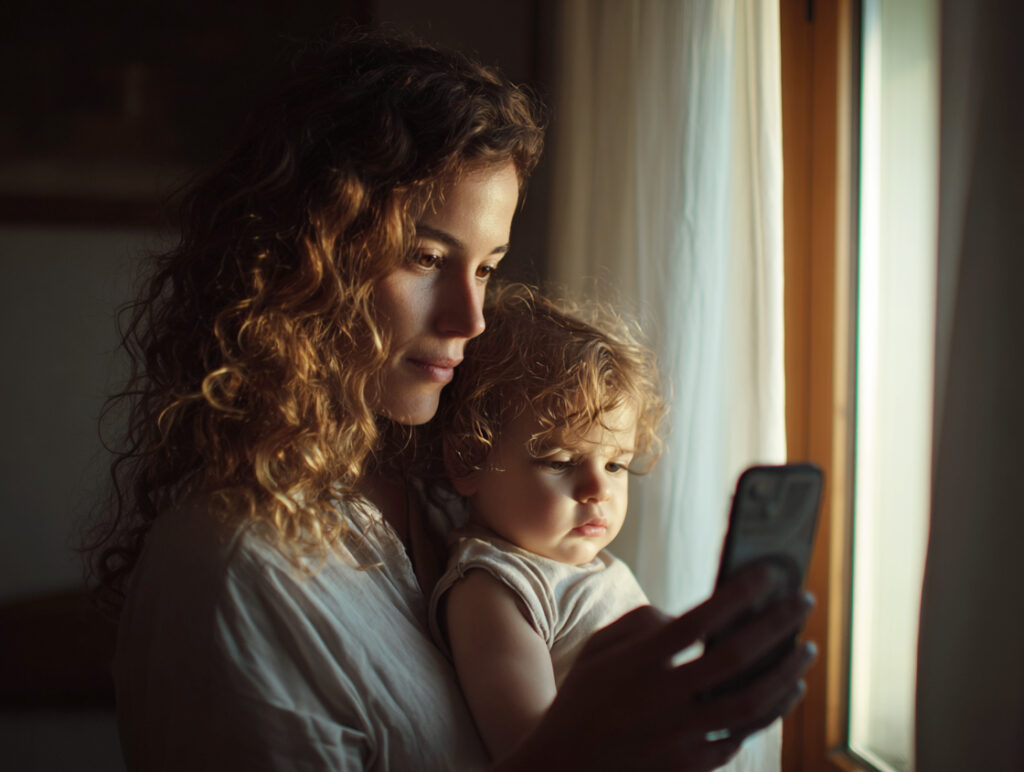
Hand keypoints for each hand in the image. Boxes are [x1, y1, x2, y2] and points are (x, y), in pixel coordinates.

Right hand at [496, 561, 815, 771]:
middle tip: (803, 601)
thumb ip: (642, 622)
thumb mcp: (597, 648)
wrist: (564, 767)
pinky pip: (740, 737)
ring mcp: (678, 738)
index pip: (698, 620)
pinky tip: (782, 691)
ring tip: (805, 649)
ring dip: (785, 673)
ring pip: (750, 704)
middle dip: (776, 625)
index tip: (768, 573)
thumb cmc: (585, 698)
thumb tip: (692, 615)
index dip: (738, 594)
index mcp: (636, 663)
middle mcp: (660, 700)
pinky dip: (766, 712)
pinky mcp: (690, 768)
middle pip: (734, 658)